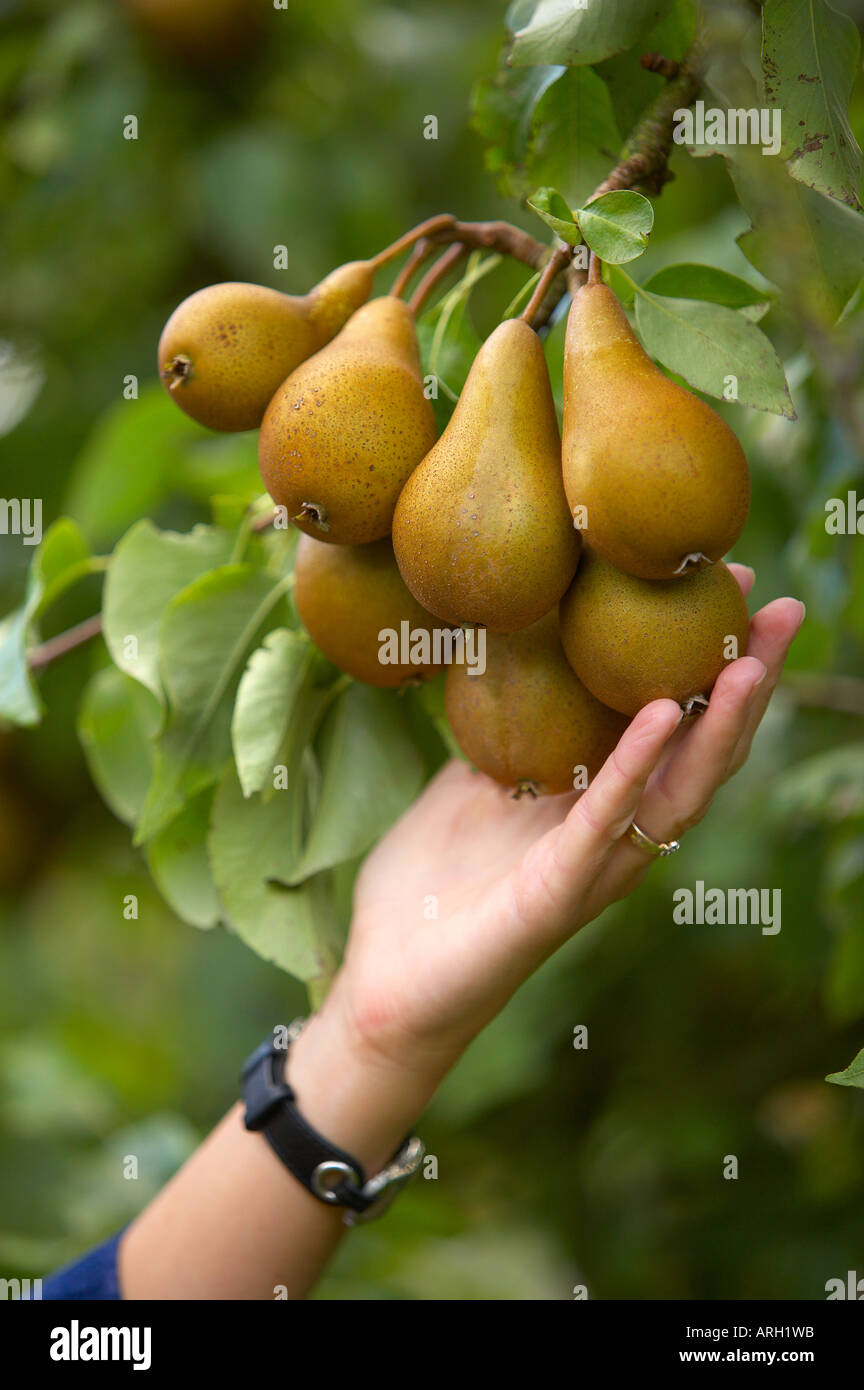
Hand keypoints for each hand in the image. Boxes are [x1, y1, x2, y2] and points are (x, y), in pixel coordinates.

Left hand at [317, 569, 803, 1087]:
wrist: (385, 977)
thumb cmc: (430, 886)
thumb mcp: (470, 781)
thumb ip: (504, 729)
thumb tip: (507, 650)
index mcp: (596, 803)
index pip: (670, 723)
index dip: (703, 661)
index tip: (727, 589)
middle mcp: (615, 834)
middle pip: (701, 752)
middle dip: (746, 682)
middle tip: (778, 612)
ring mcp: (594, 866)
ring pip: (680, 791)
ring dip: (720, 723)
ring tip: (751, 659)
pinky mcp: (559, 890)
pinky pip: (607, 819)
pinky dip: (637, 765)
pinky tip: (664, 713)